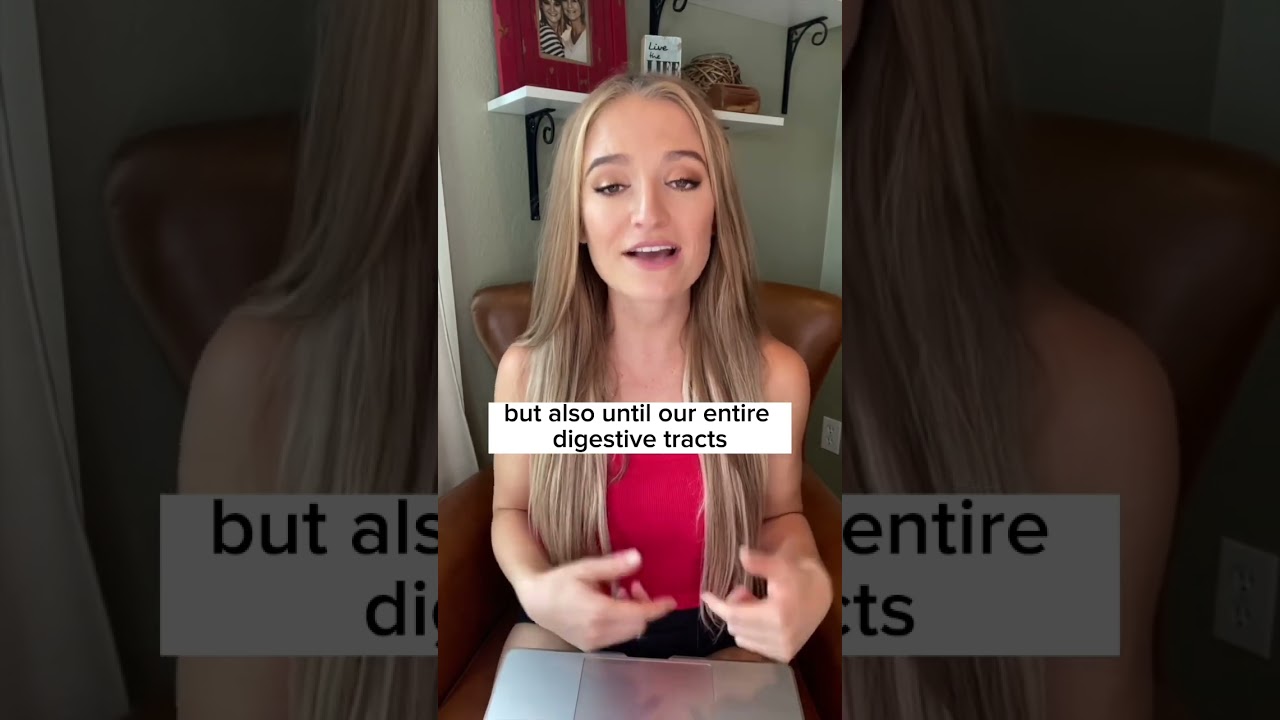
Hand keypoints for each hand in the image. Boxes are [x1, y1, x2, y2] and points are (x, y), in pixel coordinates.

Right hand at [517, 549, 676, 651]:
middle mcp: (599, 631)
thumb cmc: (559, 582)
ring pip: (629, 632)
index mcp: (600, 612)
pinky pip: (617, 637)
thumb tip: (638, 558)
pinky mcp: (590, 646)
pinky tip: (610, 606)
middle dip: (643, 606)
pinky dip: (622, 623)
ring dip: (633, 615)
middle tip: (633, 585)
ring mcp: (594, 642)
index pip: (639, 614)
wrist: (536, 602)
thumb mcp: (585, 568)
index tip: (670, 601)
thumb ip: (613, 566)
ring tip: (619, 593)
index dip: (657, 608)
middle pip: (638, 624)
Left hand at [701, 546, 831, 662]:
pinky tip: (761, 616)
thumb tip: (741, 554)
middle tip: (745, 590)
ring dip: (742, 620)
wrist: (821, 593)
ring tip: (755, 602)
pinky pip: (753, 645)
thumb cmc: (798, 576)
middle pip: (736, 627)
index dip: (717, 604)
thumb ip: (759, 562)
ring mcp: (783, 649)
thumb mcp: (780, 564)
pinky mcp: (784, 654)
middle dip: (733, 607)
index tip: (705, 594)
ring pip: (742, 638)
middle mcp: (780, 638)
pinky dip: (751, 631)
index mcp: (777, 616)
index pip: (735, 615)